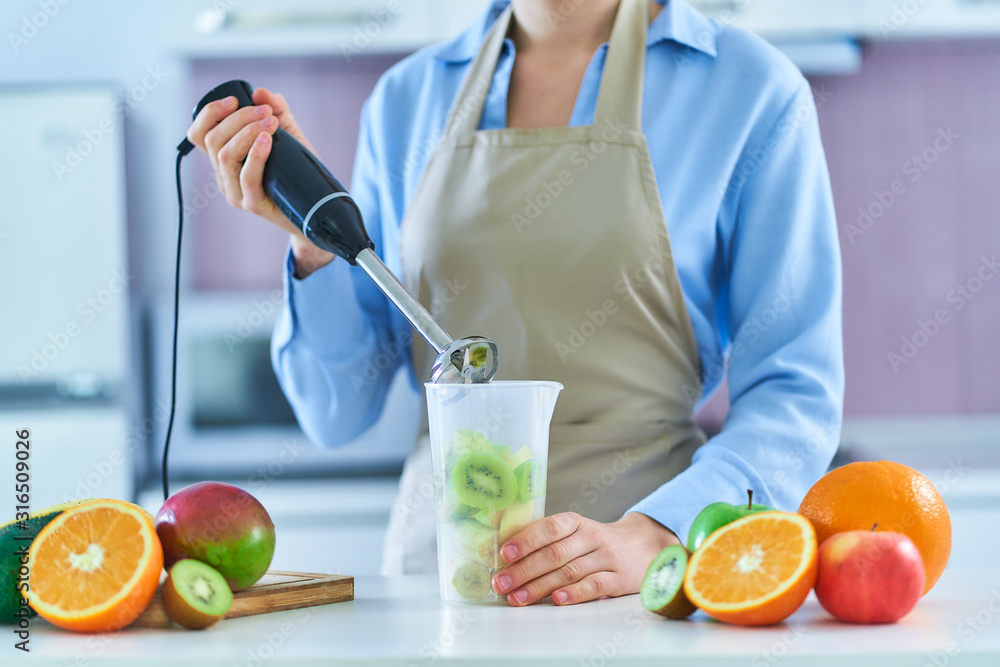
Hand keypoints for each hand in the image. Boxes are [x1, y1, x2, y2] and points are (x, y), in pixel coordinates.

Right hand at [186, 87, 334, 277]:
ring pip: (225, 156)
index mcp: (225, 160)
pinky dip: (255, 155)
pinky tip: (267, 140)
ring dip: (247, 132)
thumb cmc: (299, 172)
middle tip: (267, 112)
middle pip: (213, 140)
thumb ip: (277, 112)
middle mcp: (224, 176)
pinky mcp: (253, 205)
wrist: (317, 208)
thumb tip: (261, 93)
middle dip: (239, 118)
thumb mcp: (290, 136)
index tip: (235, 99)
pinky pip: (246, 177)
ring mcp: (236, 193)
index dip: (210, 113)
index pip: (199, 134)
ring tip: (271, 122)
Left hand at [491, 511, 679, 605]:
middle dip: (524, 570)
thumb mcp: (575, 532)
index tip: (504, 554)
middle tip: (501, 583)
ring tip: (518, 598)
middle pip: (555, 553)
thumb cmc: (595, 543)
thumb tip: (506, 557)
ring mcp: (606, 557)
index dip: (526, 540)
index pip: (549, 528)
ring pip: (570, 571)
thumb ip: (547, 540)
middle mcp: (591, 537)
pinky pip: (595, 585)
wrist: (642, 546)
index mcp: (575, 523)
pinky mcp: (619, 579)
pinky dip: (575, 593)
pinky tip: (557, 600)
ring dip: (540, 586)